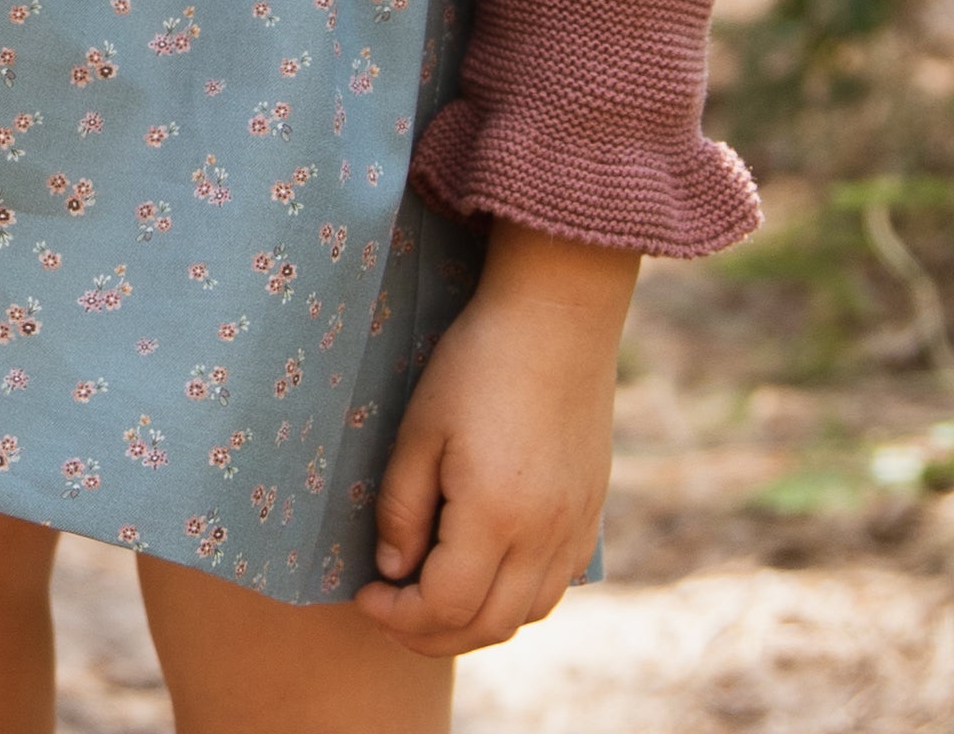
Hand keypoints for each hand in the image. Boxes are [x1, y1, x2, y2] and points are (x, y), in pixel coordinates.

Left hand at [352, 221, 638, 656]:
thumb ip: (402, 506)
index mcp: (496, 517)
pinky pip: (553, 587)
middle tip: (389, 610)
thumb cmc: (477, 363)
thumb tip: (392, 570)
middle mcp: (544, 537)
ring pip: (525, 615)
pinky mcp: (589, 515)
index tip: (365, 593)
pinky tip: (483, 572)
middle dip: (429, 633)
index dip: (399, 615)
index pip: (445, 607)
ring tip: (429, 597)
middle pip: (487, 626)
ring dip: (474, 624)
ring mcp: (573, 530)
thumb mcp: (420, 429)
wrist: (557, 320)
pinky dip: (514, 600)